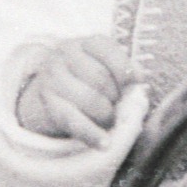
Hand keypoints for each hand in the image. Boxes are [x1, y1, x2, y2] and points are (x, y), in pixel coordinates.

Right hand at [16, 37, 133, 145]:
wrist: (51, 90)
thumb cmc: (86, 77)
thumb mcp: (102, 64)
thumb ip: (123, 69)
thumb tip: (138, 78)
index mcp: (83, 43)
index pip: (106, 50)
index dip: (124, 68)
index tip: (136, 81)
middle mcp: (64, 56)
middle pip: (100, 78)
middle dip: (115, 97)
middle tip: (116, 104)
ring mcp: (52, 79)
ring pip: (90, 100)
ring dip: (106, 115)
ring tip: (107, 118)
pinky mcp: (48, 104)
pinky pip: (74, 121)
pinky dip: (91, 134)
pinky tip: (104, 143)